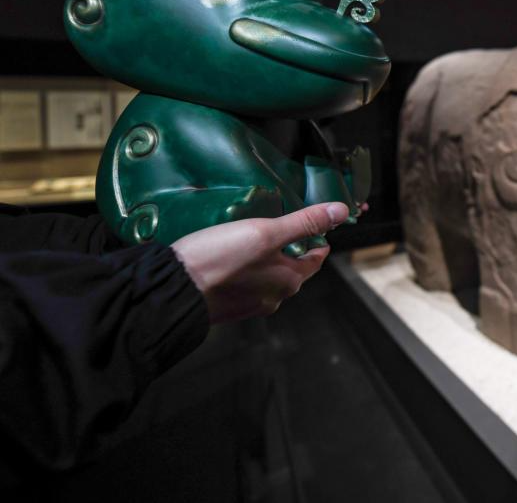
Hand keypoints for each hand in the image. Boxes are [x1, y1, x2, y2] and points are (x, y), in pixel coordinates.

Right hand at [172, 202, 349, 323]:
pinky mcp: (228, 307)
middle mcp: (274, 298)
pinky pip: (246, 285)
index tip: (315, 226)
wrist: (174, 291)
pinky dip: (246, 271)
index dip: (317, 240)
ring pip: (268, 278)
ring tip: (254, 239)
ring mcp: (250, 305)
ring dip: (266, 260)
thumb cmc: (220, 260)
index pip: (315, 259)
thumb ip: (304, 223)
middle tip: (283, 228)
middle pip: (292, 269)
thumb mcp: (266, 232)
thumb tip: (340, 211)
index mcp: (289, 281)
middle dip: (292, 250)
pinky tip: (232, 257)